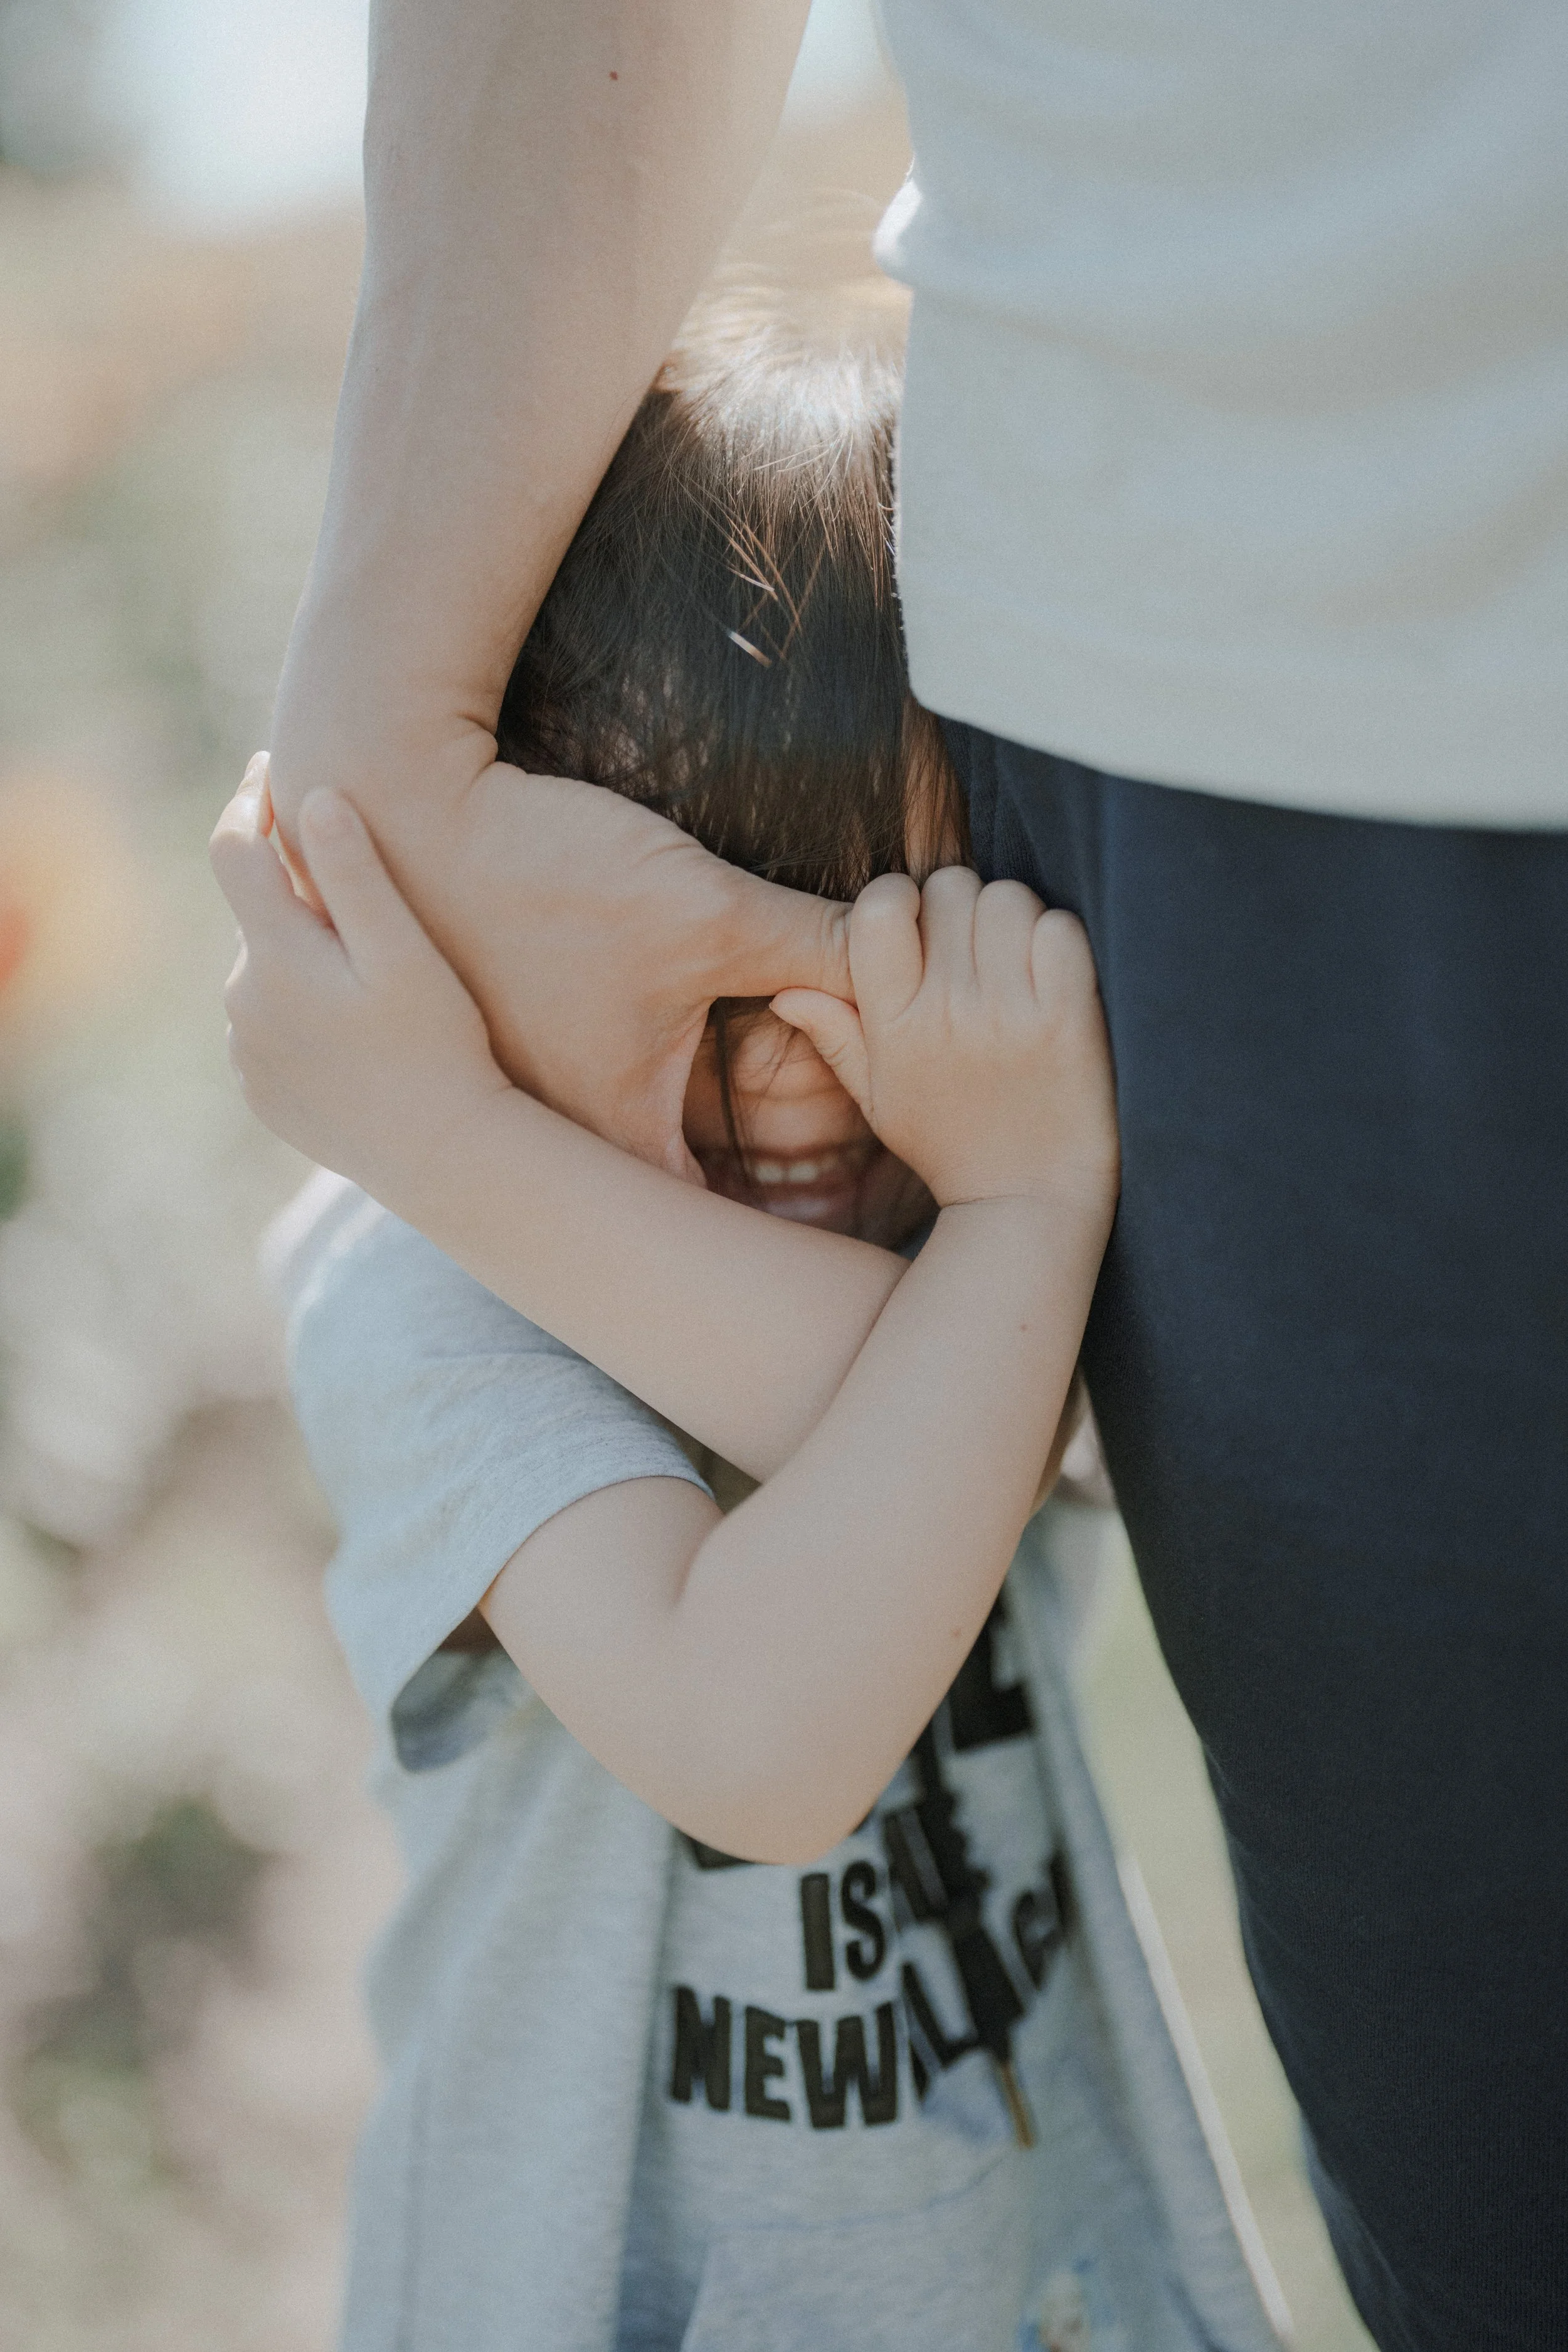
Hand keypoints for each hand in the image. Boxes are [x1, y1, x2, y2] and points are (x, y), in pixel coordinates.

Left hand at [211, 770, 509, 1201]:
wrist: (440, 1157)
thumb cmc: (439, 1046)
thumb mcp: (406, 953)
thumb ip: (357, 875)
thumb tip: (314, 798)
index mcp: (273, 954)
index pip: (233, 849)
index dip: (251, 800)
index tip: (271, 767)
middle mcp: (243, 1001)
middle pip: (256, 916)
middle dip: (294, 892)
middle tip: (357, 879)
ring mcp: (247, 1052)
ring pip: (266, 975)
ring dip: (302, 956)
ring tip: (369, 966)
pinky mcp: (262, 1092)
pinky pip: (272, 1029)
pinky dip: (303, 1012)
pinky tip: (357, 1026)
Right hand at [266, 748, 852, 1182]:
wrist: (403, 812)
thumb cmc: (549, 872)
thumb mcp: (704, 911)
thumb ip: (815, 943)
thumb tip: (909, 947)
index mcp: (613, 1134)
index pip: (713, 1231)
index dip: (783, 1238)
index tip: (841, 1243)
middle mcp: (557, 1139)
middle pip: (671, 1204)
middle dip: (744, 1202)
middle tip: (826, 1217)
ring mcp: (518, 1099)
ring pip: (622, 1150)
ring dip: (685, 1147)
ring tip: (762, 1156)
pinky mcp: (500, 1046)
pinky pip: (578, 1098)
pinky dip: (629, 1092)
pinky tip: (660, 1061)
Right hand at [772, 869, 1118, 1215]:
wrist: (1028, 1204)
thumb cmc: (949, 1145)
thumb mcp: (878, 1099)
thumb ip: (836, 1036)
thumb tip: (785, 990)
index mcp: (892, 1024)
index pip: (881, 905)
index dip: (901, 898)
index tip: (917, 928)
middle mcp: (945, 1012)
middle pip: (949, 886)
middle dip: (959, 904)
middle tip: (970, 947)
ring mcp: (1009, 1014)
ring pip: (1006, 897)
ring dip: (1011, 917)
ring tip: (1012, 961)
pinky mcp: (1067, 1020)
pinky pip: (1060, 929)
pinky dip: (1057, 939)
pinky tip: (1050, 974)